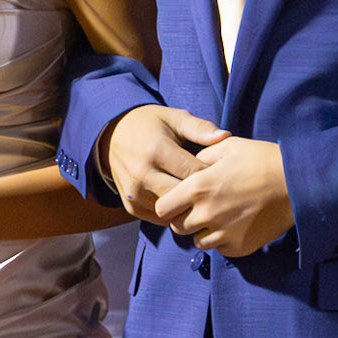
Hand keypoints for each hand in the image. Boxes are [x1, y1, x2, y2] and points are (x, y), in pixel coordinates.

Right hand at [102, 104, 228, 221]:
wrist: (112, 136)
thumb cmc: (150, 125)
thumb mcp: (174, 118)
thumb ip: (200, 128)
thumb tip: (225, 136)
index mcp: (156, 150)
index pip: (193, 173)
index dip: (211, 175)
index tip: (221, 174)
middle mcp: (143, 174)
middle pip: (183, 197)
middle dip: (201, 195)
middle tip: (215, 191)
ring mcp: (134, 193)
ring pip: (172, 212)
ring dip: (188, 208)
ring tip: (201, 199)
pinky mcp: (131, 206)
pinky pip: (160, 219)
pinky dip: (174, 214)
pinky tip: (184, 204)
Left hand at [152, 136, 293, 257]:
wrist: (297, 183)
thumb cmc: (262, 160)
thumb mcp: (228, 146)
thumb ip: (202, 156)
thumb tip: (192, 164)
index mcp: (198, 188)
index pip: (163, 209)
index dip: (168, 204)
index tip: (177, 200)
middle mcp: (206, 214)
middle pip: (177, 228)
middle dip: (183, 218)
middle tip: (198, 209)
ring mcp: (223, 234)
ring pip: (197, 242)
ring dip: (202, 232)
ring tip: (218, 217)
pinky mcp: (239, 247)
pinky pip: (220, 249)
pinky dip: (223, 240)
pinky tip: (234, 225)